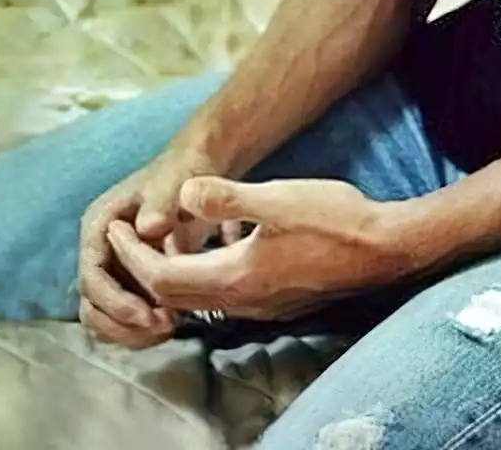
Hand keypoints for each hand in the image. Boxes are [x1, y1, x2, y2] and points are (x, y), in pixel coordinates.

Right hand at [77, 141, 230, 347]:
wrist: (195, 172)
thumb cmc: (182, 173)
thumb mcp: (174, 181)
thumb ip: (160, 202)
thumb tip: (148, 229)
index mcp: (99, 227)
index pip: (92, 277)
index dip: (116, 302)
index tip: (149, 315)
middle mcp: (99, 252)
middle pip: (91, 306)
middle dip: (123, 324)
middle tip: (164, 326)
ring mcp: (112, 271)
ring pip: (104, 319)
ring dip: (131, 333)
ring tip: (170, 327)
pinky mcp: (128, 284)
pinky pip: (123, 320)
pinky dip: (141, 331)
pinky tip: (172, 323)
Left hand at [106, 176, 411, 323]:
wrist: (385, 249)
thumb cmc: (335, 218)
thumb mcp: (277, 197)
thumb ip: (227, 198)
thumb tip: (182, 193)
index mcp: (236, 275)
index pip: (161, 278)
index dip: (132, 256)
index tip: (115, 229)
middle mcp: (243, 301)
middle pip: (172, 297)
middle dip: (141, 269)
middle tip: (121, 239)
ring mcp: (261, 307)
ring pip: (196, 301)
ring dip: (167, 277)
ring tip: (153, 245)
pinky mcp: (275, 303)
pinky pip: (219, 299)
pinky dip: (196, 281)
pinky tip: (202, 256)